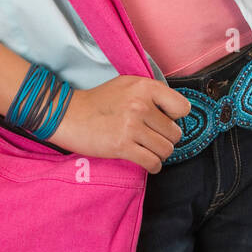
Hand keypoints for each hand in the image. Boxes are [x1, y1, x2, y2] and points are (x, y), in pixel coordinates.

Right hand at [50, 76, 193, 173]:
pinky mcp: (122, 146)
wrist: (68, 115)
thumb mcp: (127, 85)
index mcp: (145, 87)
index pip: (182, 108)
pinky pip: (152, 162)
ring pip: (166, 149)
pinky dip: (153, 166)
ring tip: (149, 149)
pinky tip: (147, 162)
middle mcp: (141, 105)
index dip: (175, 117)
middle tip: (152, 138)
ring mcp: (132, 126)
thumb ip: (151, 94)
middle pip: (175, 133)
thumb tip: (174, 112)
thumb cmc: (98, 101)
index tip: (163, 120)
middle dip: (166, 139)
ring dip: (159, 153)